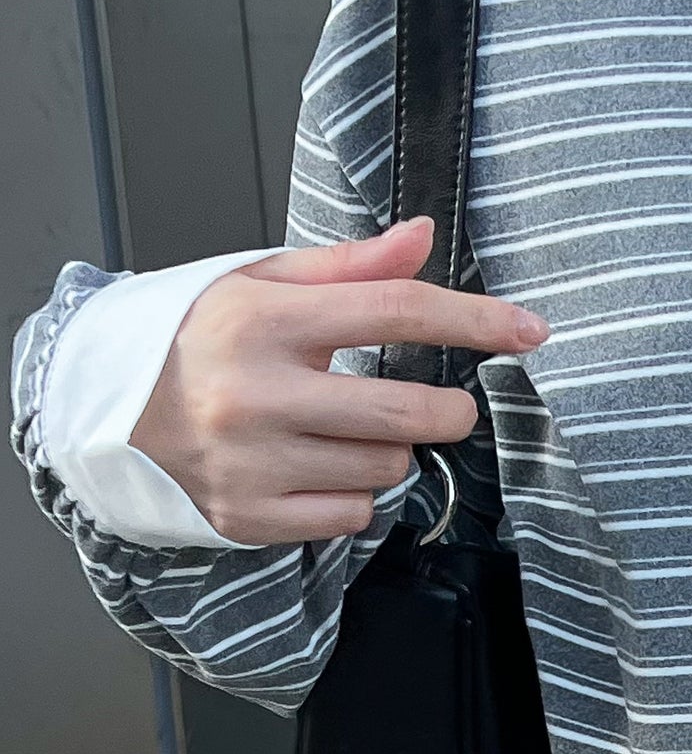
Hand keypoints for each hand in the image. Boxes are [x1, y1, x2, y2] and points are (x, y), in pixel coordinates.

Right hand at [128, 216, 548, 544]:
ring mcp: (252, 462)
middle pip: (406, 410)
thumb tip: (421, 237)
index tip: (528, 330)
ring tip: (349, 430)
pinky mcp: (249, 516)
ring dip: (391, 451)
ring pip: (385, 468)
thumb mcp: (260, 283)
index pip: (394, 311)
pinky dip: (354, 496)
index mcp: (262, 320)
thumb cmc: (193, 341)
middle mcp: (256, 394)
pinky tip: (321, 468)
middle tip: (446, 402)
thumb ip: (349, 266)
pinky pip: (352, 516)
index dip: (473, 321)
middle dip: (449, 408)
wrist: (102, 412)